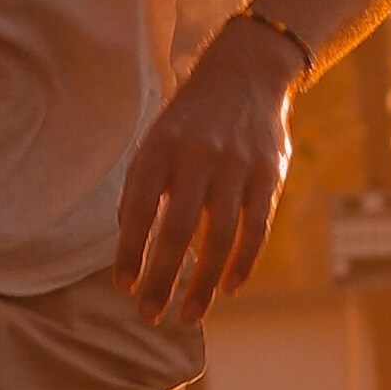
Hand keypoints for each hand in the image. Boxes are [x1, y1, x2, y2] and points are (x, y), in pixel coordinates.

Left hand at [112, 18, 299, 329]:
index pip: (139, 209)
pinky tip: (229, 288)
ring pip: (219, 237)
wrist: (246, 74)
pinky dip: (242, 262)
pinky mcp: (268, 175)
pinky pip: (255, 228)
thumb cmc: (191, 120)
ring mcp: (236, 167)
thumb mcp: (156, 139)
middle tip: (149, 315)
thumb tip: (129, 243)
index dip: (129, 251)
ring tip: (189, 315)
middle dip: (162, 278)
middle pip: (177, 231)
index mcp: (160, 148)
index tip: (122, 287)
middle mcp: (197, 157)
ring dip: (203, 282)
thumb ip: (143, 187)